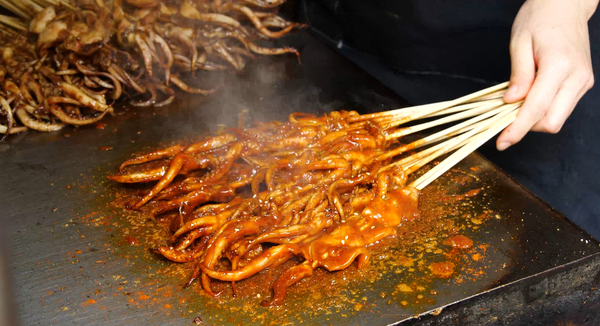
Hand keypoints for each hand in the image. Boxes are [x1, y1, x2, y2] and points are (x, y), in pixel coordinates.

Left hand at [497, 0, 597, 150]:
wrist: (566, 5)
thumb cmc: (540, 18)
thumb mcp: (519, 42)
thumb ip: (518, 75)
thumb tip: (511, 102)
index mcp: (559, 66)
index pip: (536, 109)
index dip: (517, 130)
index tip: (502, 142)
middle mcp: (577, 77)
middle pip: (551, 122)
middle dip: (527, 128)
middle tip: (504, 119)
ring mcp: (583, 82)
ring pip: (558, 118)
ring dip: (535, 120)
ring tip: (516, 104)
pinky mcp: (583, 83)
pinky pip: (562, 108)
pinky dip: (543, 110)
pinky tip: (529, 98)